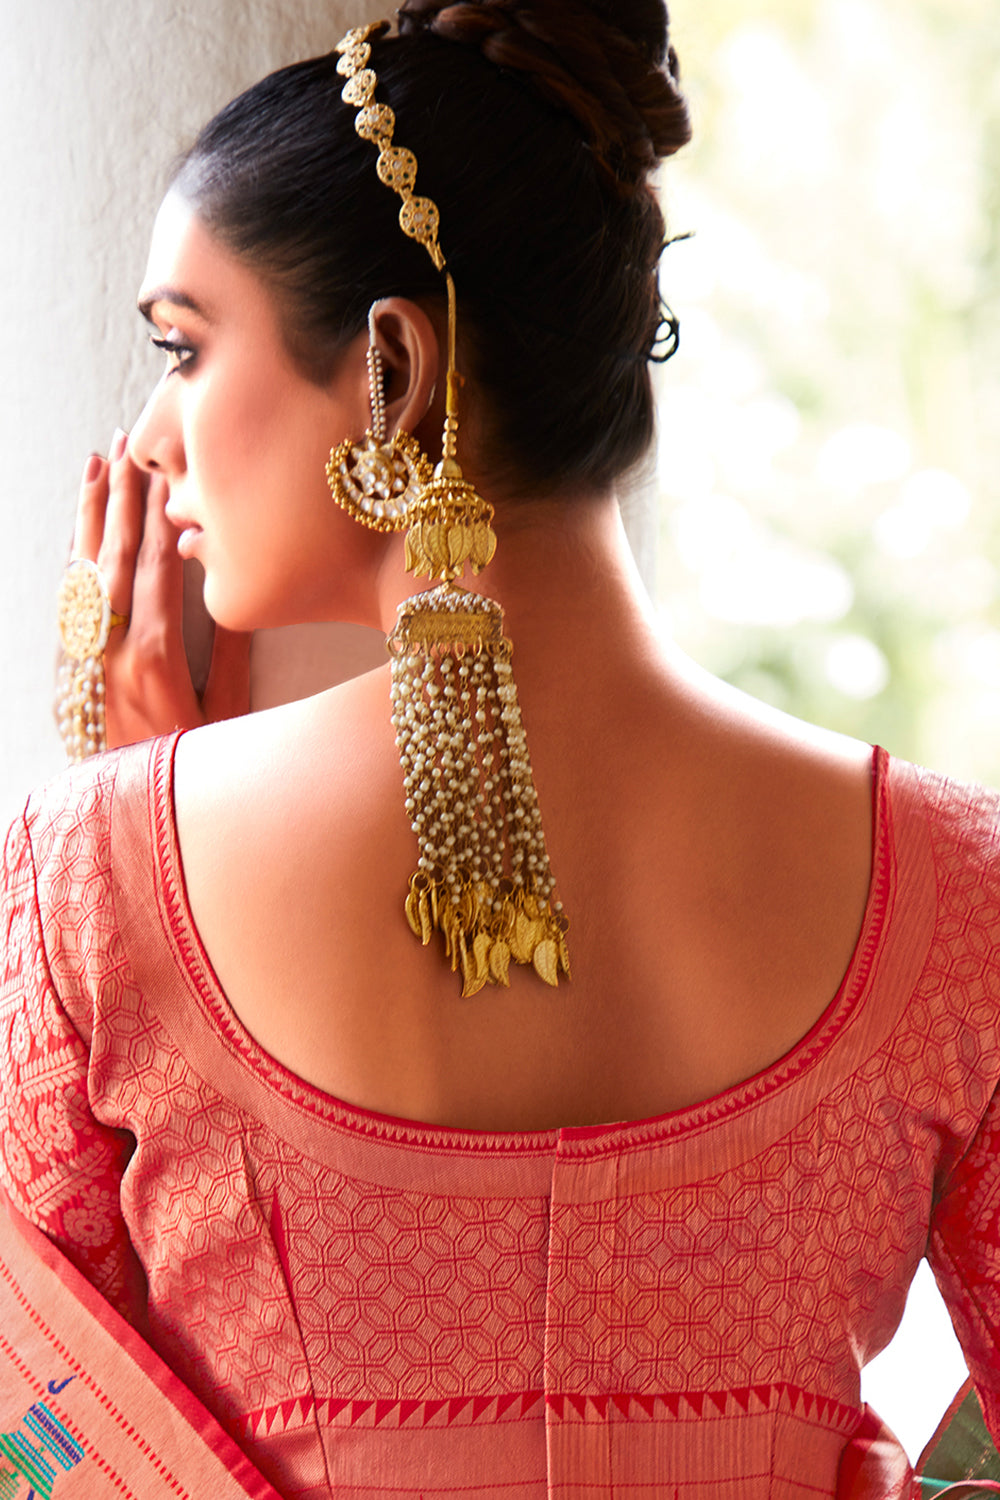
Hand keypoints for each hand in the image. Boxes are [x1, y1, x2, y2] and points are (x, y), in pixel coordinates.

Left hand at [70, 429, 250, 746]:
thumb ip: (233, 651)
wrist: (142, 823)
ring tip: (95, 465)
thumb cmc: (200, 769)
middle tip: (124, 444)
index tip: (163, 468)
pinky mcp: (80, 671)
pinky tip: (82, 534)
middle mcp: (113, 649)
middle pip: (114, 556)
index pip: (155, 567)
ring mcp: (90, 659)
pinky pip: (74, 602)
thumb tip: (230, 587)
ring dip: (91, 515)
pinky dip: (78, 559)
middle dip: (120, 495)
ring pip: (86, 571)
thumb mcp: (229, 713)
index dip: (158, 515)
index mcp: (154, 655)